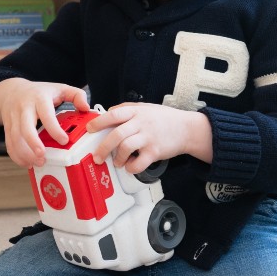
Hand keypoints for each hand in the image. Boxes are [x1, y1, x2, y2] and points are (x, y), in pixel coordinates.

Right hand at [0, 78, 89, 167]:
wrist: (12, 91)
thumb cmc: (39, 92)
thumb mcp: (59, 88)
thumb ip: (76, 95)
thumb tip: (86, 107)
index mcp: (39, 98)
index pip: (46, 114)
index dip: (54, 129)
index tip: (64, 140)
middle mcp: (24, 107)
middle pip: (25, 127)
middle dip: (33, 144)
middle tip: (43, 157)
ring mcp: (13, 117)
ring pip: (15, 138)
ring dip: (25, 153)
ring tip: (38, 163)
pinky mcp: (7, 127)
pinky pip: (9, 143)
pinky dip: (16, 155)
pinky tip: (26, 163)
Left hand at [86, 103, 212, 172]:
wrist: (187, 128)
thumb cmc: (165, 119)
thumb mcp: (146, 108)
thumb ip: (128, 109)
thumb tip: (108, 112)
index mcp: (137, 112)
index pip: (114, 114)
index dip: (99, 122)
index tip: (89, 129)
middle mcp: (141, 124)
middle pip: (116, 135)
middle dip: (103, 147)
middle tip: (97, 156)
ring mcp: (148, 138)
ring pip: (125, 148)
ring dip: (118, 158)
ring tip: (118, 162)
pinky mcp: (155, 151)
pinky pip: (139, 163)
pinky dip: (132, 167)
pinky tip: (131, 166)